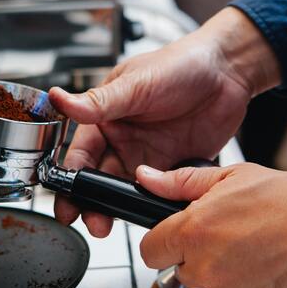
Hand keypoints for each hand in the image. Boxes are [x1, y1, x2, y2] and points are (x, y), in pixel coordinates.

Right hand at [49, 8, 279, 236]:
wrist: (227, 71)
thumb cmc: (179, 64)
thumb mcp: (136, 83)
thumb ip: (99, 102)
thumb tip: (59, 99)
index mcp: (106, 118)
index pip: (81, 154)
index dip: (70, 179)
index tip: (65, 200)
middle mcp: (124, 140)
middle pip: (100, 179)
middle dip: (91, 203)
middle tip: (91, 222)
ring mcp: (149, 156)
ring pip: (126, 190)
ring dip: (118, 208)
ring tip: (113, 223)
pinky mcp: (173, 167)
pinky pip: (158, 192)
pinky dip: (152, 204)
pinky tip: (149, 211)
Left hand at [137, 163, 286, 287]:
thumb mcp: (233, 177)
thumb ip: (181, 181)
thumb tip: (148, 178)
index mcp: (196, 231)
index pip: (149, 249)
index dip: (160, 237)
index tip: (173, 229)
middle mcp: (206, 267)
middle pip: (175, 267)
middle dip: (190, 249)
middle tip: (220, 229)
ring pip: (201, 280)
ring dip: (214, 263)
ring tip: (245, 239)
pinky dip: (236, 276)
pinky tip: (257, 256)